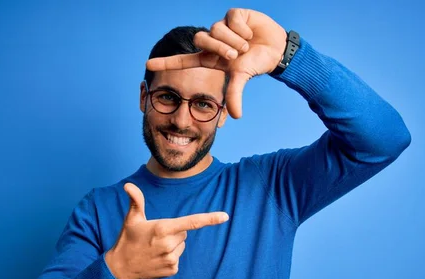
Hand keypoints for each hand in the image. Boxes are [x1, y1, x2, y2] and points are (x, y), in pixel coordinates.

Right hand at [105, 183, 228, 278]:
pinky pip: (178, 258)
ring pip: (181, 245)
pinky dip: (170, 257)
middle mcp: (169, 244)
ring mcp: (171, 259)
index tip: (225, 216)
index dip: (209, 219)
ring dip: (172, 245)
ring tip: (154, 249)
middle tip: (154, 237)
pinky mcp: (172, 269)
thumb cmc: (127, 240)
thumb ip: (136, 201)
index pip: (191, 222)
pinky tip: (156, 259)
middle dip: (173, 232)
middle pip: (184, 232)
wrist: (120, 268)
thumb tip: (128, 185)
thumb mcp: (131, 219)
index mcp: (162, 229)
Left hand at [145, 8, 287, 118]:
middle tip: (233, 55)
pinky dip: (242, 29)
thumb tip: (236, 116)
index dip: (167, 62)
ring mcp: (222, 27)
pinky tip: (250, 33)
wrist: (275, 49)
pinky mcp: (233, 15)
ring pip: (217, 29)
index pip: (183, 60)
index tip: (149, 64)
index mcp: (210, 58)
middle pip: (201, 39)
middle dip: (219, 48)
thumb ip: (235, 94)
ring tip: (246, 45)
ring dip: (234, 40)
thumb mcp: (242, 78)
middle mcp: (212, 41)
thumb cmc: (255, 64)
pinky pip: (231, 19)